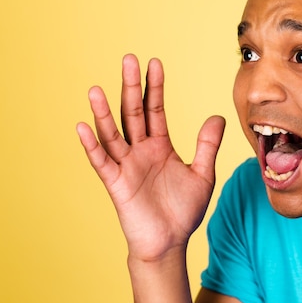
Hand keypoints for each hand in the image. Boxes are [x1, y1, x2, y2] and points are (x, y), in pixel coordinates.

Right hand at [77, 54, 224, 261]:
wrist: (170, 243)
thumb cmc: (183, 210)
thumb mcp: (202, 174)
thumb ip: (207, 145)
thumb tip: (218, 116)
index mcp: (159, 146)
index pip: (154, 109)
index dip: (154, 87)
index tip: (154, 63)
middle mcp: (140, 151)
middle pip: (133, 113)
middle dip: (131, 87)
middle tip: (129, 59)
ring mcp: (126, 166)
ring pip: (113, 134)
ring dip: (104, 112)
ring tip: (96, 89)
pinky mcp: (117, 184)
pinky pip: (102, 162)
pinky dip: (91, 146)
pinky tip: (83, 126)